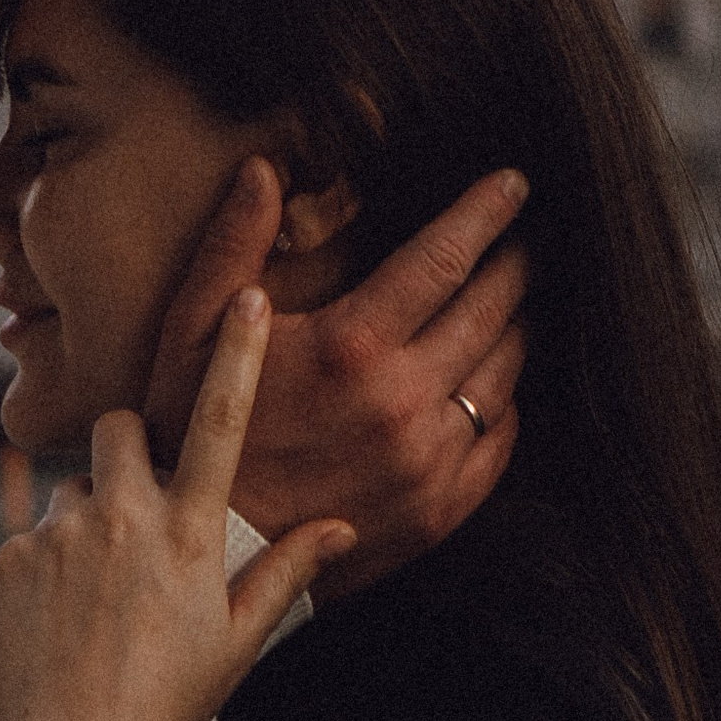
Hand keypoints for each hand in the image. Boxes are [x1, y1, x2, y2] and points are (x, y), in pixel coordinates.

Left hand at [0, 293, 347, 720]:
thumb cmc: (162, 709)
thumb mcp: (236, 645)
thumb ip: (284, 574)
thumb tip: (338, 528)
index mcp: (190, 535)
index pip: (219, 421)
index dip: (235, 354)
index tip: (246, 296)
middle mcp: (126, 517)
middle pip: (119, 431)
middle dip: (125, 452)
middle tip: (131, 518)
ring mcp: (62, 533)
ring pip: (72, 492)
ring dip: (83, 526)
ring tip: (89, 605)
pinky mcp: (10, 555)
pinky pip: (30, 538)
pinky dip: (42, 571)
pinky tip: (52, 627)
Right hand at [140, 165, 527, 600]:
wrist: (206, 553)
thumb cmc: (192, 431)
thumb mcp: (191, 329)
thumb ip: (233, 243)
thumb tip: (263, 168)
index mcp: (350, 346)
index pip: (444, 257)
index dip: (485, 212)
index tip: (515, 183)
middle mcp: (403, 401)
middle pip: (491, 309)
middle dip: (515, 263)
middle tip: (528, 237)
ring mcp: (428, 462)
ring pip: (504, 374)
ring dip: (515, 328)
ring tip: (515, 302)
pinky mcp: (438, 511)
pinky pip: (499, 443)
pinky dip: (504, 404)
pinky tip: (493, 383)